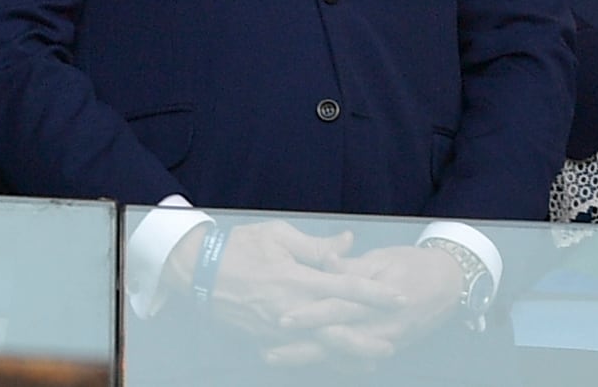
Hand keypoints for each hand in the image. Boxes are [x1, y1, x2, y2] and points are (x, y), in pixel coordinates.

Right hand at [169, 220, 402, 350]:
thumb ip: (317, 245)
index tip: (400, 296)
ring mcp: (278, 329)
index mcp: (296, 279)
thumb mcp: (277, 236)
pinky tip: (338, 361)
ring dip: (350, 353)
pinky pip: (301, 353)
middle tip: (393, 340)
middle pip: (339, 327)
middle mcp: (291, 308)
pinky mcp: (266, 339)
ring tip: (372, 357)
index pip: (345, 288)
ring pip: (322, 346)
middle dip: (368, 335)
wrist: (197, 271)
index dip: (376, 293)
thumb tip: (348, 243)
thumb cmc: (238, 248)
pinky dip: (323, 358)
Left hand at [273, 243, 465, 363]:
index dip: (310, 316)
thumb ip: (350, 266)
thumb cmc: (411, 265)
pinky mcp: (388, 347)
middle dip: (304, 349)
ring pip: (345, 357)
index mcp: (380, 300)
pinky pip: (358, 361)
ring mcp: (387, 341)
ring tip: (278, 358)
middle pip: (338, 342)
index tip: (281, 319)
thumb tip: (325, 261)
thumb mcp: (381, 259)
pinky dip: (334, 363)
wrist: (450, 283)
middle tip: (270, 352)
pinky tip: (309, 363)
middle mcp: (383, 327)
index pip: (339, 310)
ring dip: (313, 359)